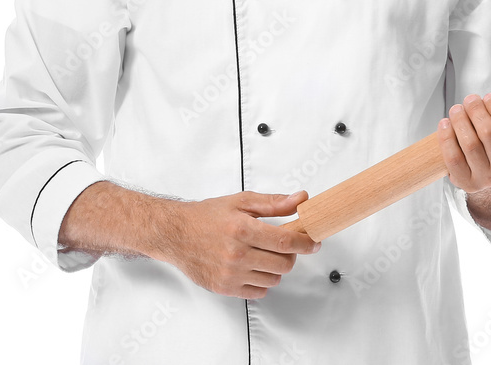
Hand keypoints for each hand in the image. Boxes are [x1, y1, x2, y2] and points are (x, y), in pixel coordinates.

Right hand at [164, 190, 319, 298]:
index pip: (285, 240)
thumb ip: (274, 203)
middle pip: (283, 263)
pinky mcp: (225, 288)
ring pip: (273, 279)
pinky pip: (259, 291)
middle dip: (291, 254)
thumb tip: (300, 199)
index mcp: (242, 229)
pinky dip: (261, 280)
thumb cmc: (207, 216)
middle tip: (284, 244)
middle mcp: (237, 254)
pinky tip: (252, 266)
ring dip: (275, 267)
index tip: (314, 242)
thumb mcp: (241, 202)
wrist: (176, 234)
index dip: (305, 242)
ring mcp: (230, 274)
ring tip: (263, 253)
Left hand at [437, 92, 490, 193]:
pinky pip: (452, 158)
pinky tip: (446, 123)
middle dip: (476, 110)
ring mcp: (485, 180)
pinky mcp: (464, 183)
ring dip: (459, 120)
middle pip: (488, 134)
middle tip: (470, 98)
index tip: (490, 96)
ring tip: (457, 108)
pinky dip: (446, 137)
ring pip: (468, 144)